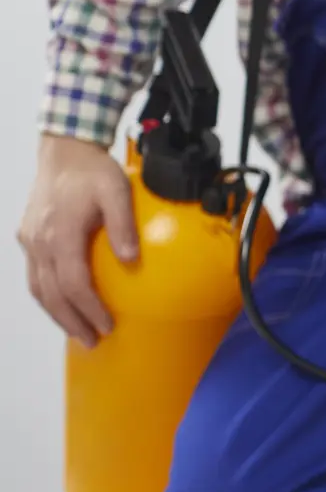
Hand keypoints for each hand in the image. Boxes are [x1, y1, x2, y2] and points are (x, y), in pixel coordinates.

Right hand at [18, 134, 135, 347]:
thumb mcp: (116, 192)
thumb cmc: (93, 171)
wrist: (63, 151)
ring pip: (38, 288)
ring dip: (56, 313)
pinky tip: (63, 304)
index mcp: (61, 234)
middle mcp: (40, 241)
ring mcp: (30, 240)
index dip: (89, 309)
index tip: (107, 325)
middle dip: (71, 321)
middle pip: (51, 294)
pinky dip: (48, 295)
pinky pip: (34, 275)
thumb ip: (123, 225)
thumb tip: (132, 259)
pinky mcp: (28, 237)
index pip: (73, 283)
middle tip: (92, 341)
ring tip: (78, 331)